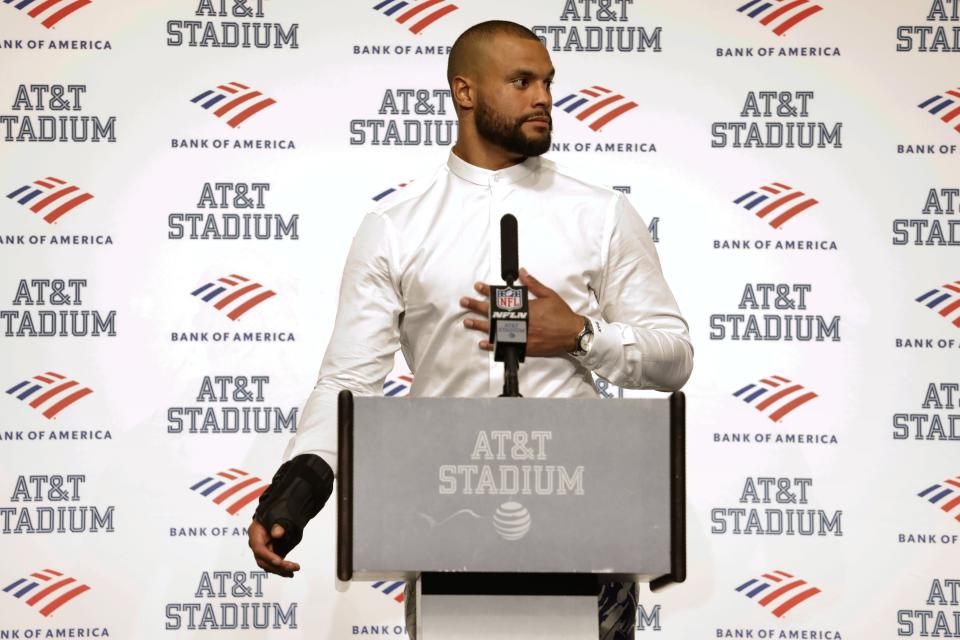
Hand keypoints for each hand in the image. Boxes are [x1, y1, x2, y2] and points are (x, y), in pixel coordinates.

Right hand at [248, 520, 300, 577]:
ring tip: (295, 569)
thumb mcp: (277, 518)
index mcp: (254, 534)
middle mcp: (256, 545)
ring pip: (268, 565)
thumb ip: (277, 525)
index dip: (268, 556)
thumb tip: (277, 533)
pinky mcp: (269, 556)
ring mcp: (262, 552)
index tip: (279, 562)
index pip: (258, 548)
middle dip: (277, 566)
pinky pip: (273, 566)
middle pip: (263, 560)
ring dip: (281, 570)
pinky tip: (291, 572)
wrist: (275, 519)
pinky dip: (282, 569)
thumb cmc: (275, 516)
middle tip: (292, 567)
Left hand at [459, 267, 584, 355]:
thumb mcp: (549, 295)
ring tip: (468, 322)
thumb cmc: (562, 315)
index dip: (489, 291)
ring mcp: (522, 336)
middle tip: (465, 302)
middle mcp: (522, 322)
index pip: (503, 297)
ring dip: (480, 325)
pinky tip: (483, 343)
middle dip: (478, 306)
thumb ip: (533, 284)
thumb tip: (523, 272)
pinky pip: (505, 346)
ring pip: (496, 330)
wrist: (573, 334)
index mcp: (527, 308)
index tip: (478, 287)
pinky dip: (493, 345)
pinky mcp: (525, 347)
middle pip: (495, 313)